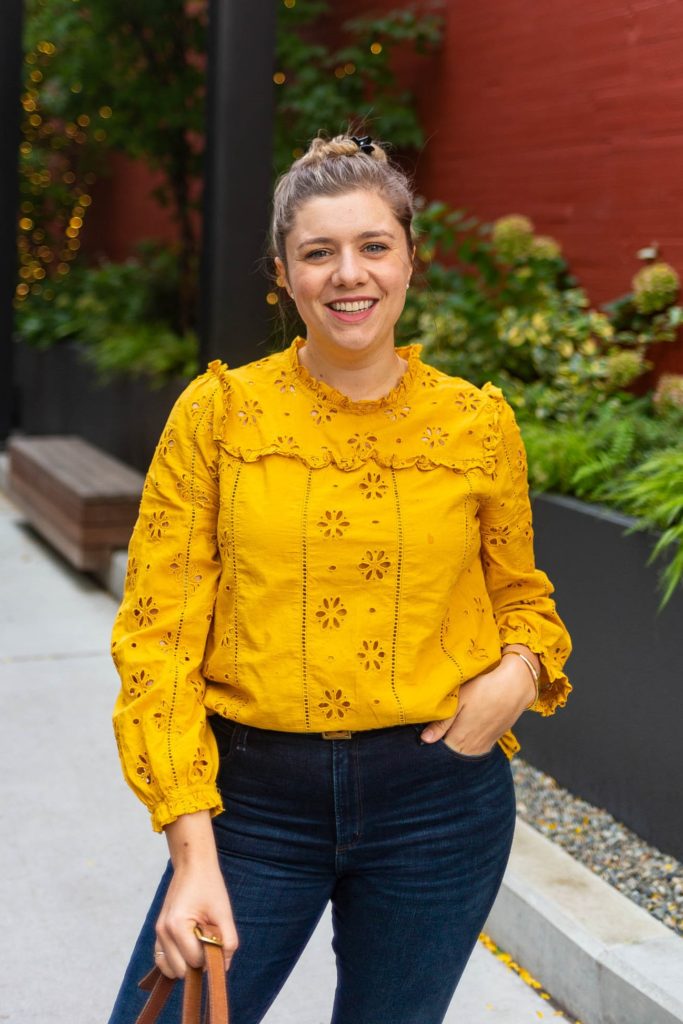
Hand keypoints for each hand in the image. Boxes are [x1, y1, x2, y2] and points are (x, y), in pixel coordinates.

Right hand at [154, 812, 237, 978]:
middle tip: (208, 942)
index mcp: (177, 926)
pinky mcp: (158, 932)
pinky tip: (189, 949)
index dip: (209, 956)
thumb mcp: (224, 912)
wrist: (193, 865)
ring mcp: (158, 932)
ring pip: (169, 969)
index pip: (194, 961)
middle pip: (180, 970)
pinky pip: (162, 960)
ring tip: (198, 944)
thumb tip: (224, 966)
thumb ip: (228, 941)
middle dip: (197, 962)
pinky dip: (175, 962)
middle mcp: (162, 932)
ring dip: (186, 964)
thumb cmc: (209, 886)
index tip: (216, 940)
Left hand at [420, 654, 535, 755]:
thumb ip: (442, 723)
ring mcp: (485, 745)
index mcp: (460, 739)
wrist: (516, 685)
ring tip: (452, 728)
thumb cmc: (484, 688)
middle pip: (451, 754)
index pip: (439, 752)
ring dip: (456, 745)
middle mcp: (473, 748)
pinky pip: (477, 748)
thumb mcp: (459, 700)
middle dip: (442, 746)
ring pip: (464, 753)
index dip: (432, 743)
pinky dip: (469, 743)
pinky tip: (466, 729)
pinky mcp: (494, 740)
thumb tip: (424, 740)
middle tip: (437, 730)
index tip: (426, 735)